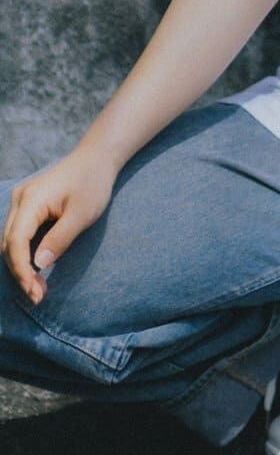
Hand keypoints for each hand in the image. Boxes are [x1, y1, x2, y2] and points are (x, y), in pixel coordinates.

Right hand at [2, 151, 119, 304]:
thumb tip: (38, 265)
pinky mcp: (27, 205)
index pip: (15, 241)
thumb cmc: (92, 183)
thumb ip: (60, 239)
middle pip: (8, 243)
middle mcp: (19, 199)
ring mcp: (21, 201)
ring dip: (21, 265)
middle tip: (38, 295)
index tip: (34, 291)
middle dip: (20, 272)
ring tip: (39, 288)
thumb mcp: (82, 214)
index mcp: (31, 200)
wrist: (96, 158)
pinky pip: (18, 233)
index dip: (21, 269)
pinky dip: (25, 253)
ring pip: (10, 241)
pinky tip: (38, 269)